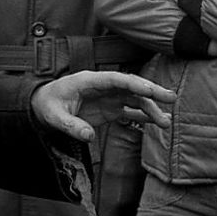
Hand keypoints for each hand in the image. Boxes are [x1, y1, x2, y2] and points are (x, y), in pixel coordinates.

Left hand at [30, 71, 174, 142]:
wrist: (45, 106)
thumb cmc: (48, 105)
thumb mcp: (54, 117)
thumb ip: (70, 125)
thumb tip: (88, 136)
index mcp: (88, 81)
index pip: (114, 79)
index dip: (133, 83)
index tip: (150, 90)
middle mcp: (102, 87)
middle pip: (130, 86)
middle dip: (151, 91)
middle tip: (171, 98)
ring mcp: (108, 97)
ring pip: (134, 99)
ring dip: (151, 109)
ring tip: (166, 122)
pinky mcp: (110, 109)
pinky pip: (130, 111)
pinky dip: (144, 116)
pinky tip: (157, 122)